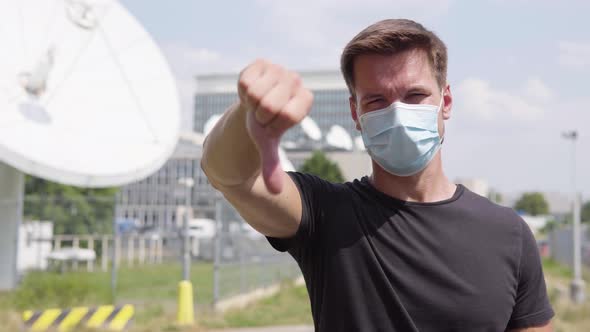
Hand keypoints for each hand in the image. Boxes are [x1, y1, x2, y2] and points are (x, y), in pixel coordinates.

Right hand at [238, 59, 312, 193]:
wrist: (251, 108)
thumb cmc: (264, 127)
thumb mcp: (267, 146)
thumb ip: (272, 166)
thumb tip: (276, 191)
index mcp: (305, 100)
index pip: (289, 116)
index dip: (273, 125)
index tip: (272, 125)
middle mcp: (296, 81)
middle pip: (270, 104)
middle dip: (260, 115)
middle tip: (262, 114)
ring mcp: (279, 69)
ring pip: (256, 93)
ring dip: (250, 104)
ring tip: (255, 104)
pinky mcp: (261, 63)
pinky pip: (245, 82)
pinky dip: (242, 92)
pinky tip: (249, 92)